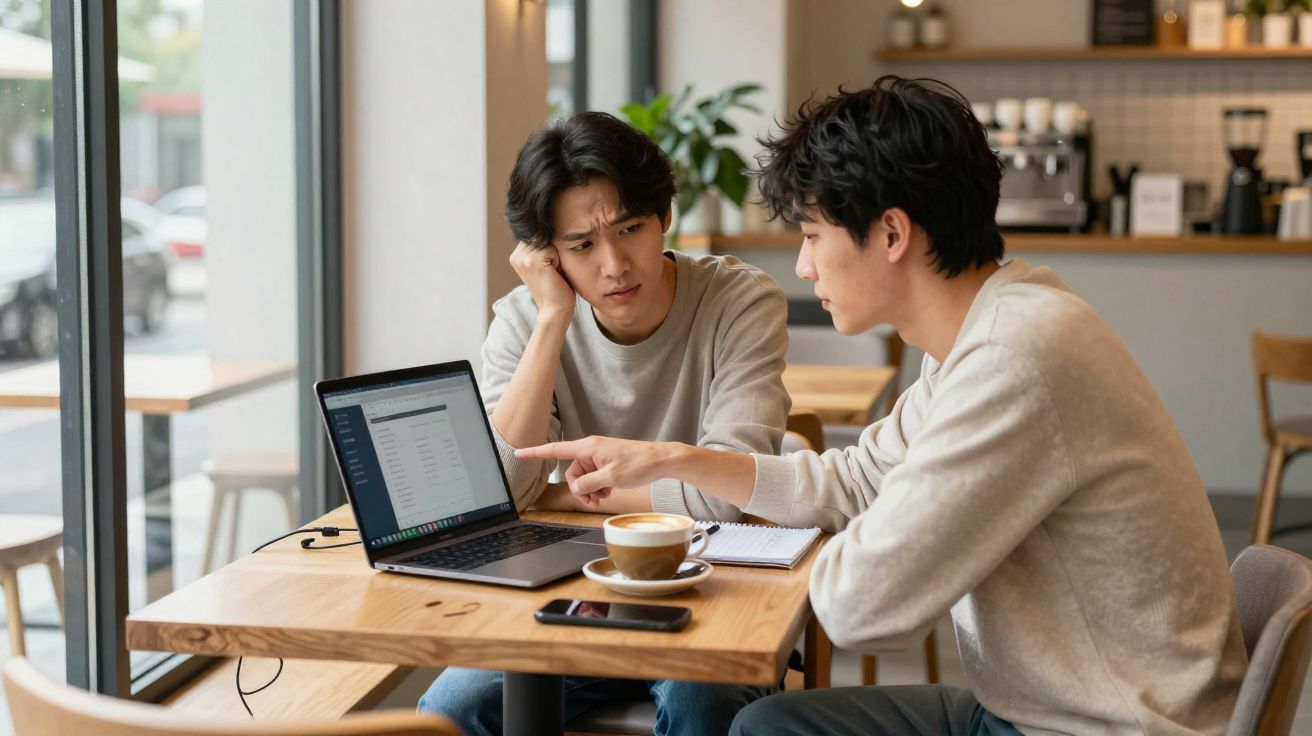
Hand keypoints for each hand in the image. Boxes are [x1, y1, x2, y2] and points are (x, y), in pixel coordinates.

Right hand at [509, 241, 574, 322]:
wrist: (555, 310)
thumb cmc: (556, 287)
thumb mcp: (547, 263)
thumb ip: (544, 247)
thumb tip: (551, 225)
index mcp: (517, 255)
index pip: (538, 236)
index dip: (550, 248)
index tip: (549, 268)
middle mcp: (516, 256)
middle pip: (543, 236)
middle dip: (553, 250)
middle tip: (553, 271)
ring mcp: (523, 258)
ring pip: (548, 242)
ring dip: (557, 256)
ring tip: (554, 272)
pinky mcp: (533, 261)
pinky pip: (553, 249)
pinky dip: (559, 261)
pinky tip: (555, 274)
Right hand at [516, 436, 677, 507]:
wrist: (660, 460)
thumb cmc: (639, 464)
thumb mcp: (611, 478)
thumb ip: (589, 484)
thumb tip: (576, 489)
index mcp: (588, 448)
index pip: (555, 450)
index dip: (535, 453)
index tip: (519, 453)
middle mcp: (590, 450)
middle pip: (572, 473)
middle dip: (580, 490)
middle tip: (596, 500)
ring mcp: (599, 457)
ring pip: (583, 479)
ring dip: (591, 491)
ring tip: (605, 496)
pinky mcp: (606, 463)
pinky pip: (593, 478)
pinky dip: (598, 487)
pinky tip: (609, 491)